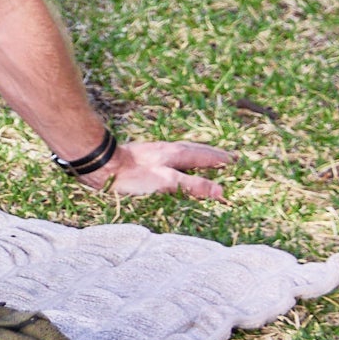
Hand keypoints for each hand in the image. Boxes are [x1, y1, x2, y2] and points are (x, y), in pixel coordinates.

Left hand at [90, 139, 233, 200]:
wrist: (101, 163)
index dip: (221, 159)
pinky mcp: (144, 157)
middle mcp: (168, 149)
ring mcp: (155, 151)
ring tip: (205, 158)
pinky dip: (181, 159)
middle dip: (213, 155)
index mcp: (176, 153)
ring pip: (183, 152)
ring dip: (197, 155)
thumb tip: (220, 190)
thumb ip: (192, 185)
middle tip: (227, 157)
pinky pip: (171, 156)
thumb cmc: (132, 175)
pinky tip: (173, 163)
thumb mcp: (167, 181)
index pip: (206, 155)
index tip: (236, 160)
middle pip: (196, 150)